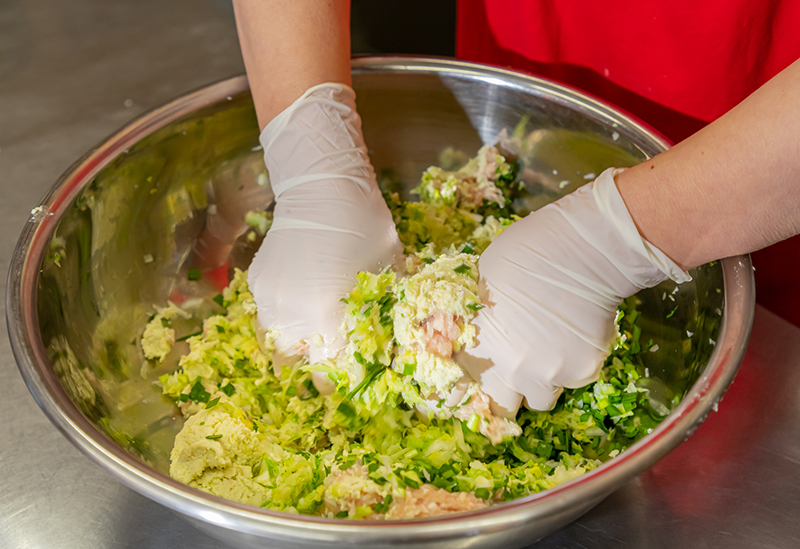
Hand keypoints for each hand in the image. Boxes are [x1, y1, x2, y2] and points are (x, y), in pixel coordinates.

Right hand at [248, 83, 402, 363]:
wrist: (323, 185)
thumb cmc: (366, 228)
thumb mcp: (388, 274)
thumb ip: (383, 314)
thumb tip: (389, 343)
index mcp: (325, 318)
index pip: (332, 370)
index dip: (347, 372)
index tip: (358, 364)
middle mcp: (290, 315)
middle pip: (304, 359)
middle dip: (322, 357)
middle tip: (340, 343)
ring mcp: (269, 300)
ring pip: (281, 339)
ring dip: (301, 338)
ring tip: (320, 321)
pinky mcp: (258, 283)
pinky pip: (270, 313)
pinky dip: (286, 313)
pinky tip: (305, 294)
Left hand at [458, 168, 689, 414]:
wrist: (584, 252)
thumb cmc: (526, 253)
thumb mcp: (481, 281)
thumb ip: (478, 316)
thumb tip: (479, 325)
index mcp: (478, 346)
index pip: (457, 389)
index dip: (462, 388)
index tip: (468, 383)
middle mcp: (510, 369)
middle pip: (499, 407)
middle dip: (503, 393)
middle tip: (510, 372)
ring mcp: (548, 374)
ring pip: (540, 397)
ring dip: (540, 380)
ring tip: (548, 350)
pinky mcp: (583, 372)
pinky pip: (573, 379)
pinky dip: (572, 364)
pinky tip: (575, 335)